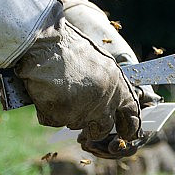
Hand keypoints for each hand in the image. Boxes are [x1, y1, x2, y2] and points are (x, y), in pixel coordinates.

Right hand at [15, 18, 140, 146]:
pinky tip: (44, 90)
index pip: (132, 112)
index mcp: (117, 85)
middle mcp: (104, 102)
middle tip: (81, 117)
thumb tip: (110, 101)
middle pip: (102, 128)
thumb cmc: (68, 46)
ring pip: (75, 123)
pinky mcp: (61, 117)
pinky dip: (47, 110)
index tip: (126, 133)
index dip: (130, 126)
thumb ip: (108, 84)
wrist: (43, 42)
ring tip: (58, 89)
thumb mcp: (100, 61)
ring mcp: (82, 112)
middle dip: (93, 128)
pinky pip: (53, 120)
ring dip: (67, 113)